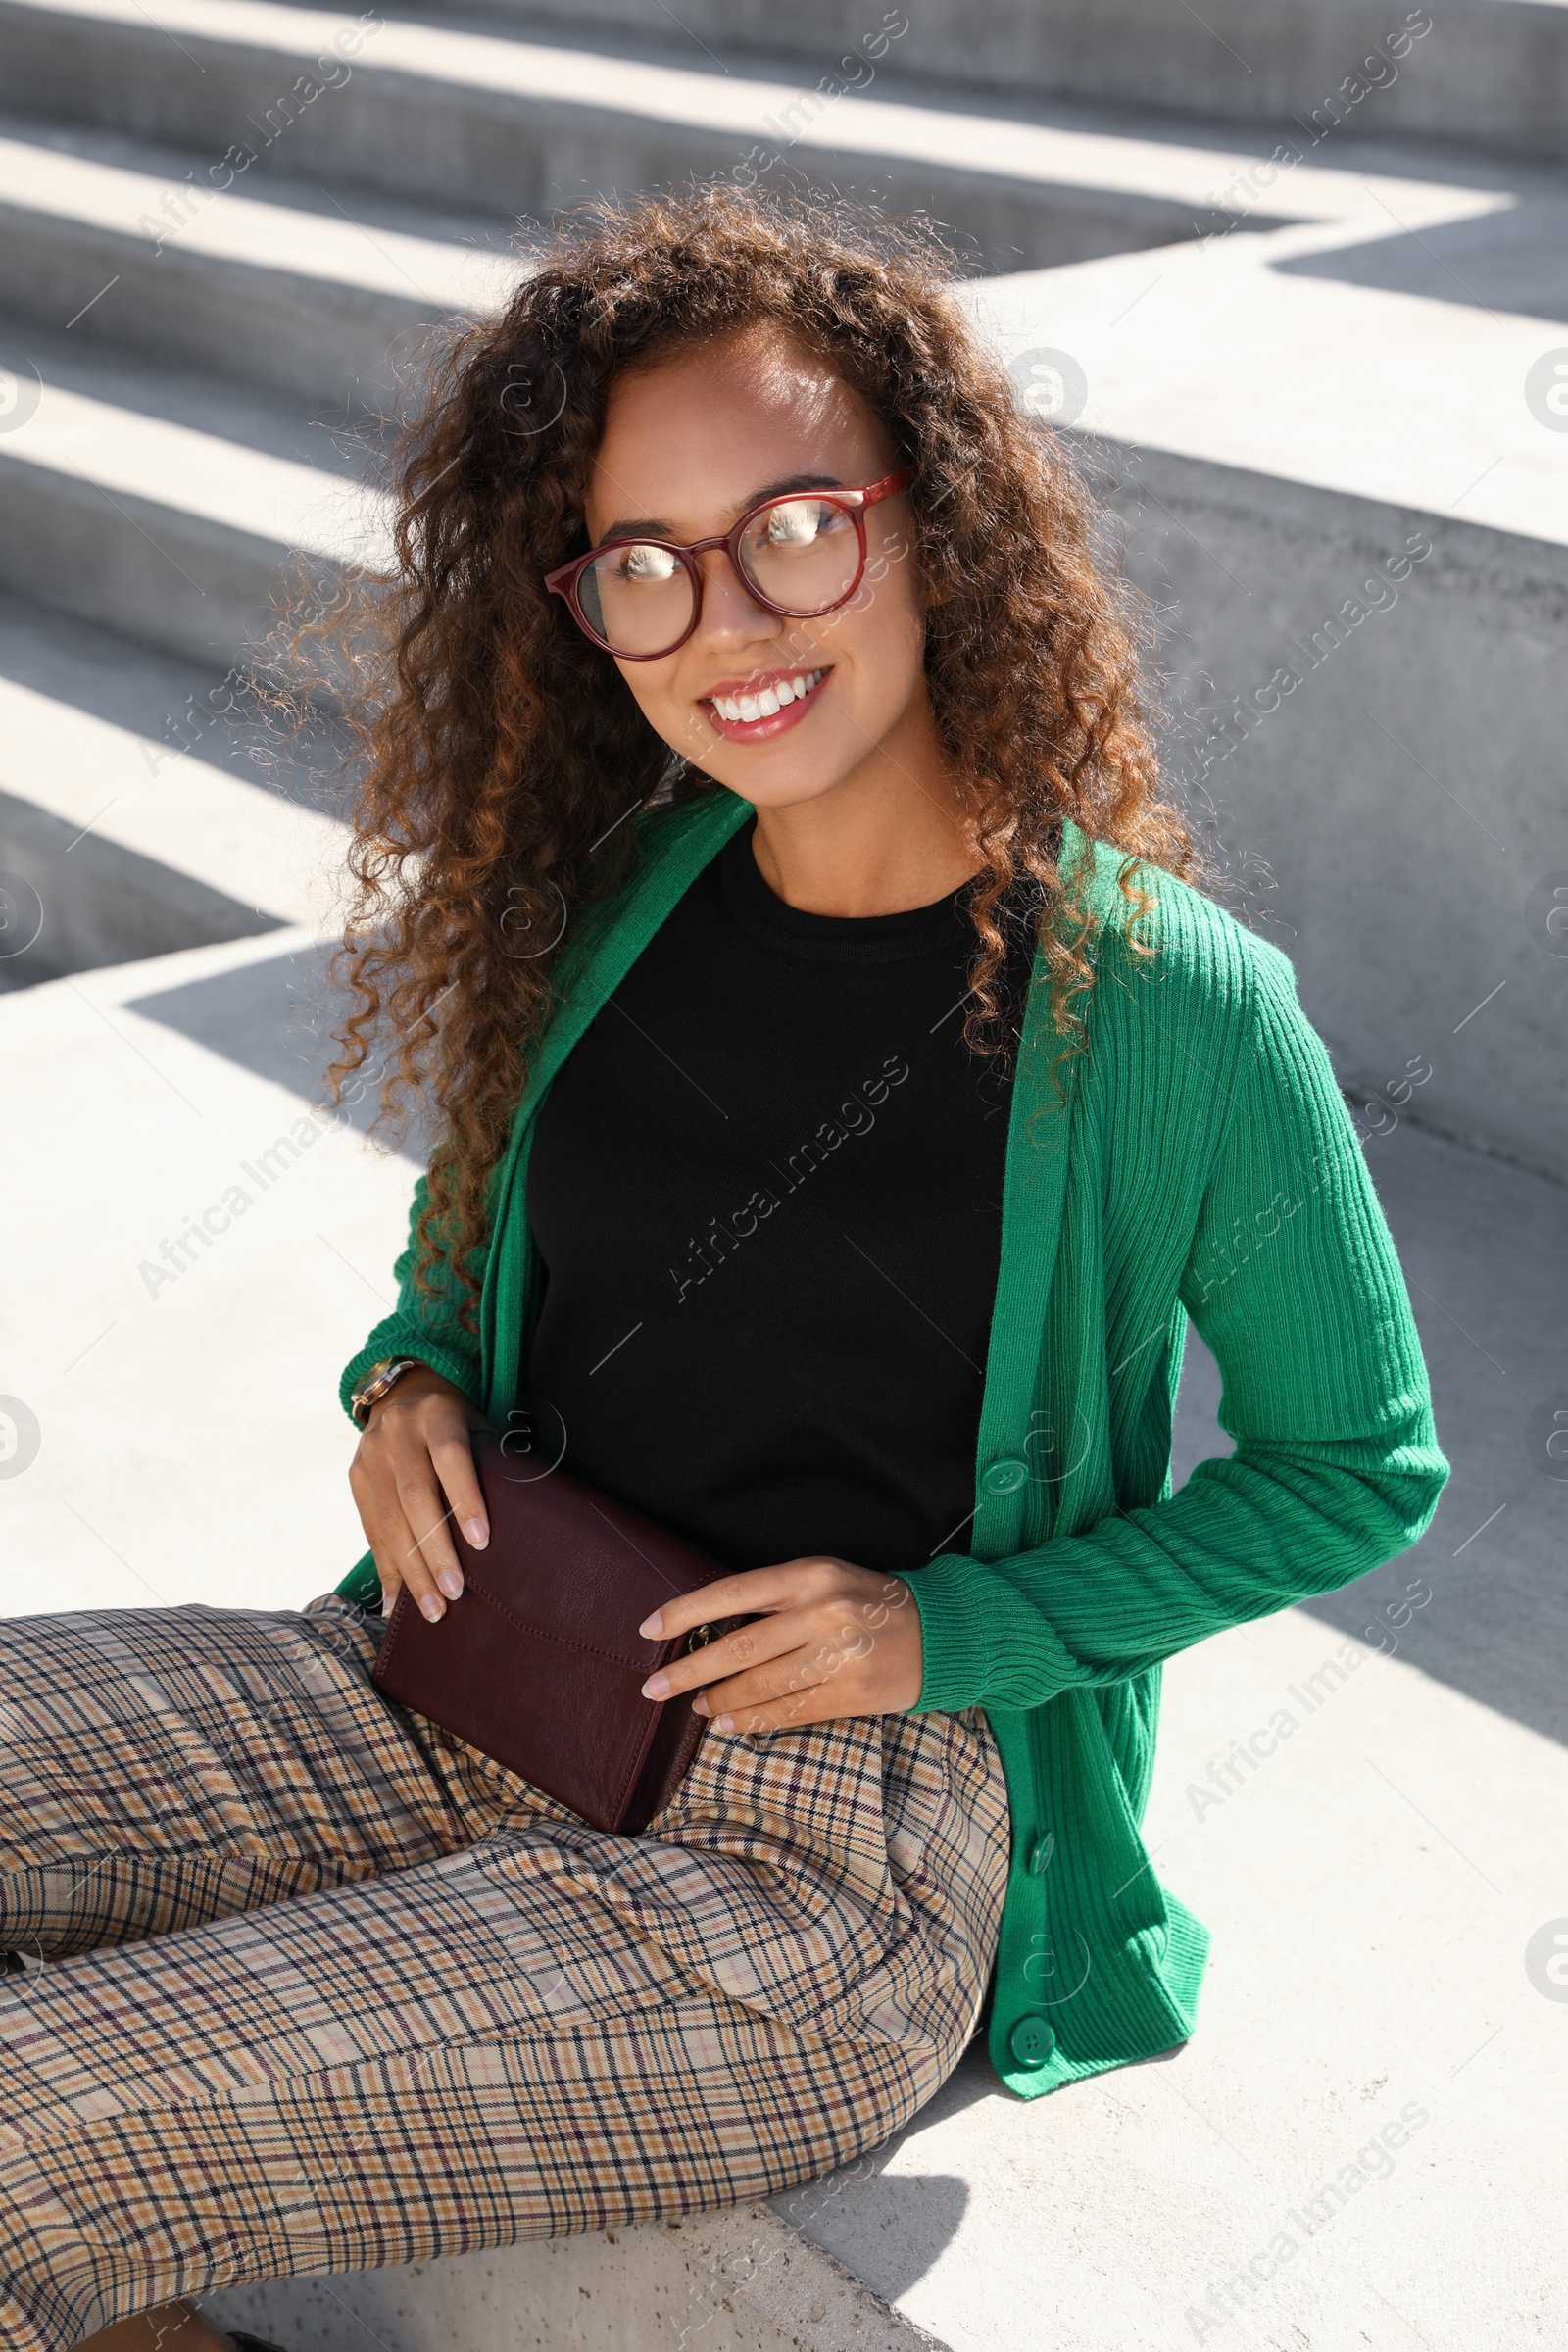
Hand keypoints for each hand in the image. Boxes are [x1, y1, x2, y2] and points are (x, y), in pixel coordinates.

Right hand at [347, 1365, 490, 1621]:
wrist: (402, 1394)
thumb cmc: (458, 1423)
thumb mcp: (478, 1428)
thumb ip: (491, 1466)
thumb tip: (518, 1526)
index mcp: (437, 1414)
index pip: (450, 1458)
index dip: (466, 1500)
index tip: (482, 1543)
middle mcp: (398, 1433)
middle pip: (415, 1497)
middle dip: (435, 1550)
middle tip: (456, 1591)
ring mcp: (371, 1456)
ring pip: (388, 1521)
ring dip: (411, 1571)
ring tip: (433, 1609)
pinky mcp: (356, 1478)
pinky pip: (370, 1531)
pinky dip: (386, 1569)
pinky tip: (396, 1602)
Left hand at [638, 1556, 923, 1733]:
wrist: (941, 1632)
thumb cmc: (869, 1602)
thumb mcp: (825, 1580)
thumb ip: (776, 1600)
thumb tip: (710, 1631)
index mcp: (810, 1574)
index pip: (733, 1592)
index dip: (686, 1611)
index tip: (649, 1629)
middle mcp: (822, 1612)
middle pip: (739, 1646)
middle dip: (690, 1670)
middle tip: (654, 1688)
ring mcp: (838, 1656)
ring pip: (760, 1685)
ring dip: (719, 1700)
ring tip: (695, 1707)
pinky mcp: (851, 1695)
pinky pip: (788, 1713)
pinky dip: (752, 1721)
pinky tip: (729, 1724)